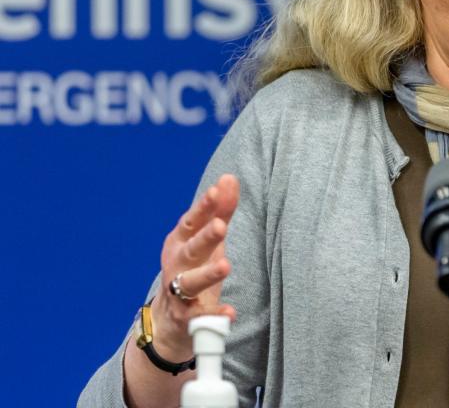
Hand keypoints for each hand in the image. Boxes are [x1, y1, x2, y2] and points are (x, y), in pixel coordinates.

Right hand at [150, 174, 239, 360]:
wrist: (169, 319)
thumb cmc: (192, 268)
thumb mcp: (206, 239)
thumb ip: (220, 211)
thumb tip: (229, 178)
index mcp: (180, 243)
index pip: (192, 222)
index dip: (203, 208)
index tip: (216, 192)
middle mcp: (176, 266)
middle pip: (191, 250)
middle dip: (205, 237)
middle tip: (221, 226)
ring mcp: (179, 293)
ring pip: (191, 283)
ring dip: (207, 274)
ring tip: (225, 265)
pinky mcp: (187, 318)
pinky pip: (201, 317)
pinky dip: (215, 315)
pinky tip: (230, 312)